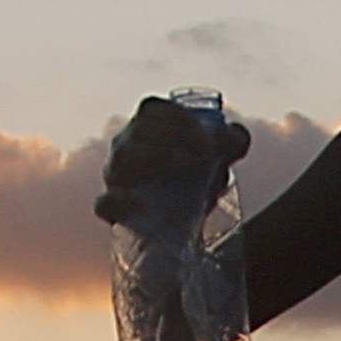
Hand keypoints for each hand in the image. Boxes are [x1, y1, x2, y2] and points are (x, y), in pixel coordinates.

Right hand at [90, 95, 249, 221]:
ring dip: (155, 156)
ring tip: (186, 164)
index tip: (208, 138)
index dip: (179, 118)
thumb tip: (236, 138)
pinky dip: (118, 201)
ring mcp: (116, 178)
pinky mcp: (113, 210)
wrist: (185, 230)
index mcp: (146, 129)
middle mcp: (126, 148)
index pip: (152, 110)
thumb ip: (231, 143)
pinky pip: (104, 203)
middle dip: (174, 136)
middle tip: (206, 152)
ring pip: (120, 161)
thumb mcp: (217, 162)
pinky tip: (140, 203)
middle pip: (137, 132)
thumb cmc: (195, 184)